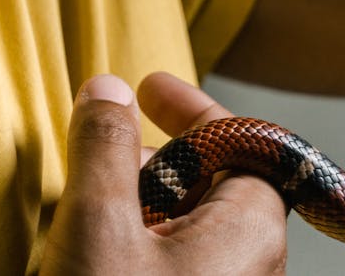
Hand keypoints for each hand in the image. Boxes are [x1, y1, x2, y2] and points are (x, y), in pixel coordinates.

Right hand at [39, 73, 286, 275]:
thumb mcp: (99, 225)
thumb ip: (104, 147)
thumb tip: (108, 88)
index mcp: (250, 229)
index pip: (239, 141)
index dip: (190, 108)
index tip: (149, 87)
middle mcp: (252, 264)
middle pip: (213, 183)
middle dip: (156, 158)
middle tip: (109, 148)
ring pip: (190, 228)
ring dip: (142, 204)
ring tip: (92, 209)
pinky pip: (177, 266)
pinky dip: (138, 244)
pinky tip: (96, 255)